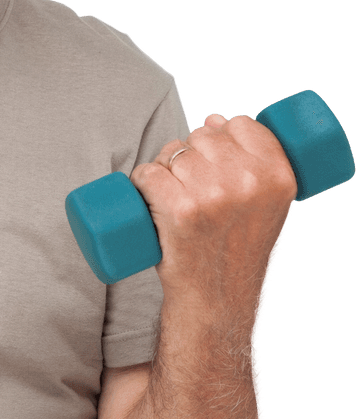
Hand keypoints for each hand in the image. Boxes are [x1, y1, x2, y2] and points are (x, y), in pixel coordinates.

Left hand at [130, 113, 297, 312]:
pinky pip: (148, 172)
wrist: (216, 300)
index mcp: (279, 176)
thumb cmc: (235, 248)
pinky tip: (148, 197)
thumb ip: (252, 161)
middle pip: (202, 136)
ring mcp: (214, 195)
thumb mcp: (265, 205)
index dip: (221, 135)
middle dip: (189, 152)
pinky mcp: (181, 210)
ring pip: (173, 152)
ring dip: (163, 168)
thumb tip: (214, 118)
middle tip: (191, 188)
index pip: (240, 124)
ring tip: (174, 198)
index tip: (215, 161)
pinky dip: (140, 181)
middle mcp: (250, 182)